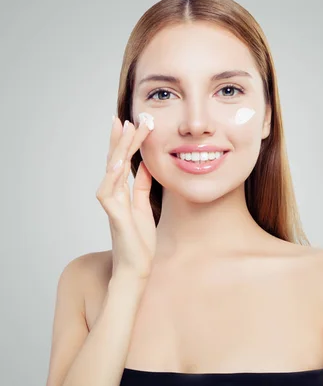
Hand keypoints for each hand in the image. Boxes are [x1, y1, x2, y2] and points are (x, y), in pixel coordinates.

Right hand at [95, 114, 154, 278]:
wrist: (137, 268)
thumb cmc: (139, 240)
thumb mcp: (144, 207)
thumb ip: (143, 187)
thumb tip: (147, 166)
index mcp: (121, 193)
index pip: (122, 162)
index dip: (125, 143)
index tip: (130, 123)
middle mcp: (113, 195)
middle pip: (114, 161)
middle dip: (120, 139)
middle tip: (124, 118)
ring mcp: (112, 205)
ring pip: (111, 171)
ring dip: (118, 150)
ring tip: (124, 130)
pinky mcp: (115, 217)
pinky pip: (109, 193)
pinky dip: (113, 176)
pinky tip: (118, 162)